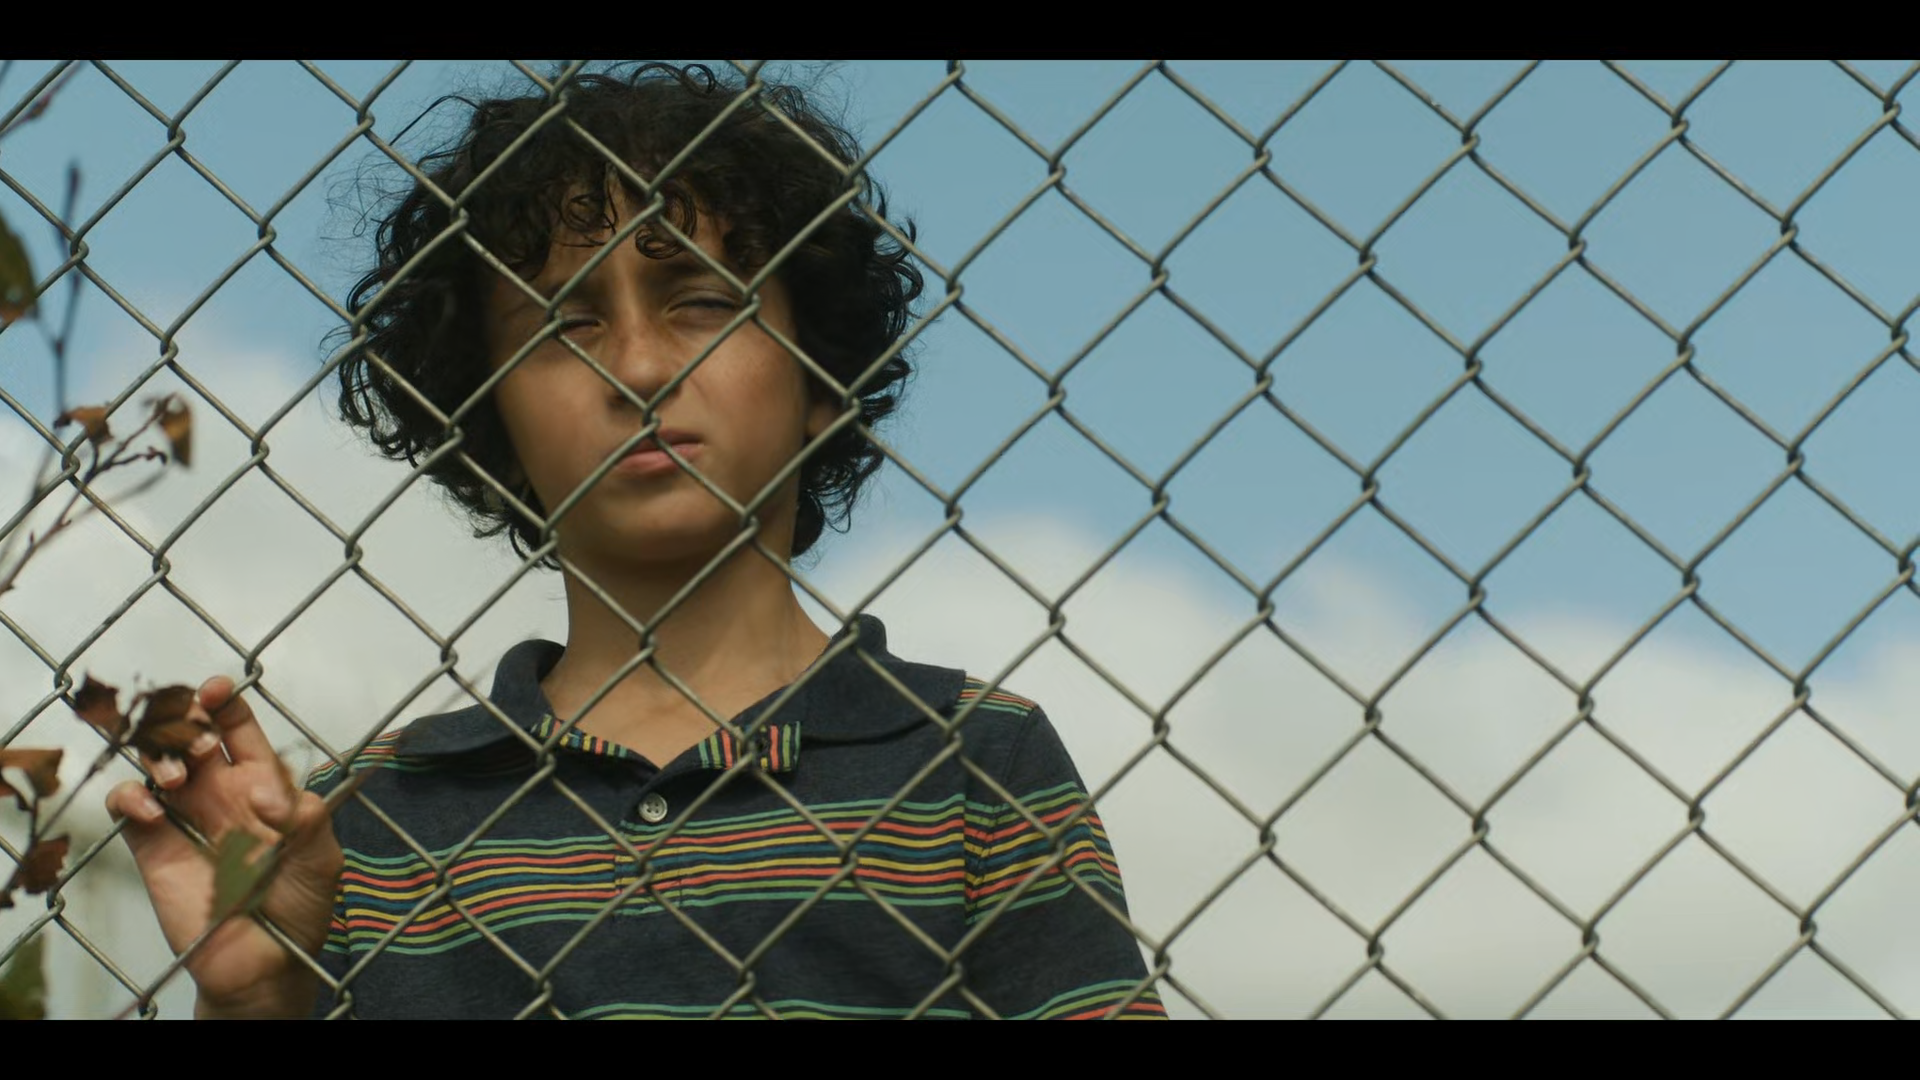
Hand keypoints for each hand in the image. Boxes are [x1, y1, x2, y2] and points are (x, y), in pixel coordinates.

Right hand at [105, 676, 342, 1018]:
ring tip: (178, 777)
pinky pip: (129, 808)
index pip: (241, 730)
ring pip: (157, 764)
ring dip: (160, 756)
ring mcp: (185, 818)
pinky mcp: (153, 848)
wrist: (267, 965)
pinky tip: (152, 811)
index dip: (227, 704)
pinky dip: (131, 798)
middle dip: (186, 721)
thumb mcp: (322, 858)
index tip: (217, 689)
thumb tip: (272, 797)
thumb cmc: (301, 907)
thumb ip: (308, 820)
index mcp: (263, 785)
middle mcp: (221, 794)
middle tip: (195, 732)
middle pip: (192, 737)